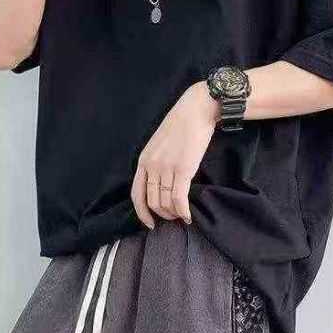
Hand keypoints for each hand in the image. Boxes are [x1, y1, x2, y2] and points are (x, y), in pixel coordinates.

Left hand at [131, 81, 216, 227]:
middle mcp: (152, 166)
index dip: (142, 213)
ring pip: (165, 202)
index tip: (150, 223)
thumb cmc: (180, 125)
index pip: (136, 194)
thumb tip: (159, 184)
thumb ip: (155, 163)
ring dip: (174, 214)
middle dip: (162, 215)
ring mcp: (166, 168)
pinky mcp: (183, 170)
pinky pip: (179, 198)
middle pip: (152, 202)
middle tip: (173, 218)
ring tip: (181, 215)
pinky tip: (188, 216)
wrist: (196, 110)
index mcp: (143, 160)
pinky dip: (183, 211)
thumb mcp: (158, 145)